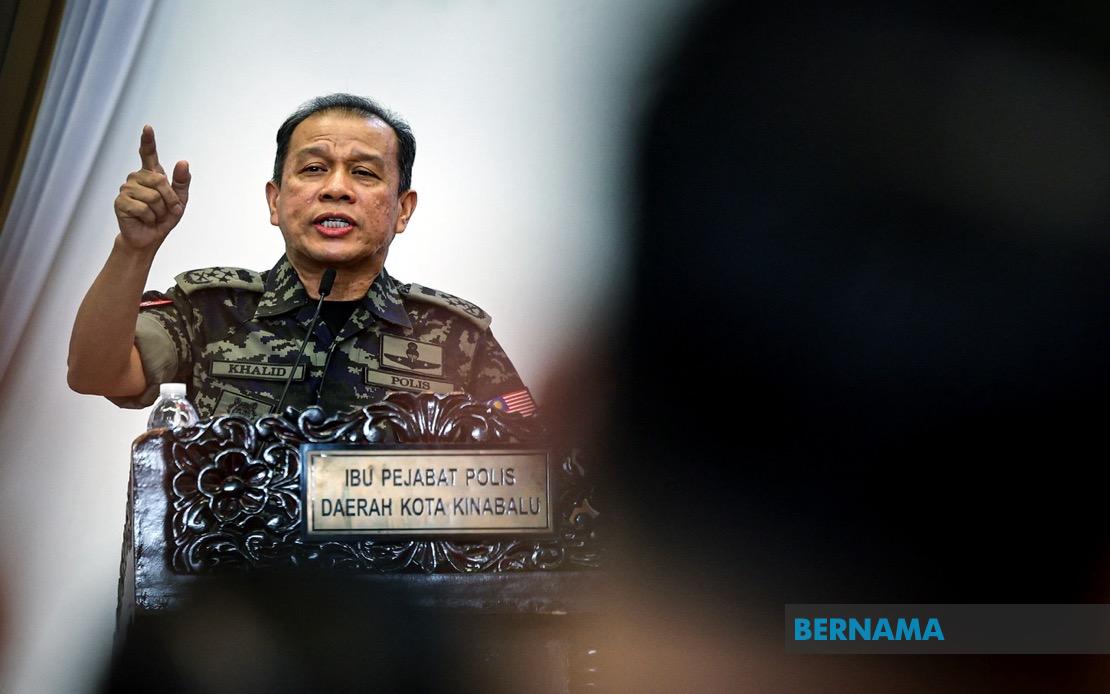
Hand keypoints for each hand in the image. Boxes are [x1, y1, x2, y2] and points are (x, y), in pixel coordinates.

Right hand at [114, 125, 190, 249]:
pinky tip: (145, 220)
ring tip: (154, 216)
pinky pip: (143, 208)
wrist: (149, 237)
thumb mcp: (179, 201)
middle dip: (169, 199)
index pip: (148, 154)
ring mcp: (127, 189)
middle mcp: (137, 178)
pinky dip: (150, 218)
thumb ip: (182, 182)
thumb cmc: (164, 218)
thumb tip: (183, 162)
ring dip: (159, 211)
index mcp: (151, 175)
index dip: (148, 140)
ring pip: (153, 196)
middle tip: (167, 210)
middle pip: (159, 181)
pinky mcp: (120, 202)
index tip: (147, 127)